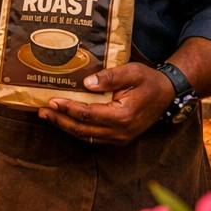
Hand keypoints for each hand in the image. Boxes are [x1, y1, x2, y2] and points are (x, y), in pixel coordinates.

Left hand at [38, 63, 175, 144]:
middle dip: (60, 120)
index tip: (52, 100)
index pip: (88, 114)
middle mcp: (120, 132)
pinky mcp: (119, 139)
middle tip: (42, 111)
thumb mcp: (132, 72)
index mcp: (122, 116)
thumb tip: (86, 82)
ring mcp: (120, 138)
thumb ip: (110, 77)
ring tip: (48, 116)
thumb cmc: (149, 80)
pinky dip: (78, 130)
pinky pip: (93, 138)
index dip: (68, 108)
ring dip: (66, 127)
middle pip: (83, 129)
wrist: (168, 95)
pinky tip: (65, 121)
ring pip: (86, 136)